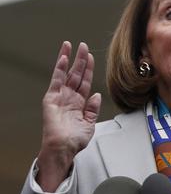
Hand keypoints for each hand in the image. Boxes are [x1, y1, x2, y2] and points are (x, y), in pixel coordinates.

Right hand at [36, 41, 101, 191]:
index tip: (91, 57)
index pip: (85, 82)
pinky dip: (60, 68)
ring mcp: (60, 97)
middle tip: (83, 45)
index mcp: (79, 103)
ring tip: (72, 45)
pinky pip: (56, 80)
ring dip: (70, 59)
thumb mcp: (90, 123)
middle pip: (76, 74)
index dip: (89, 69)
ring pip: (66, 74)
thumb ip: (93, 108)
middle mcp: (69, 98)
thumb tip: (97, 95)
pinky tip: (63, 57)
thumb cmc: (75, 140)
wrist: (64, 148)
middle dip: (81, 60)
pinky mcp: (51, 98)